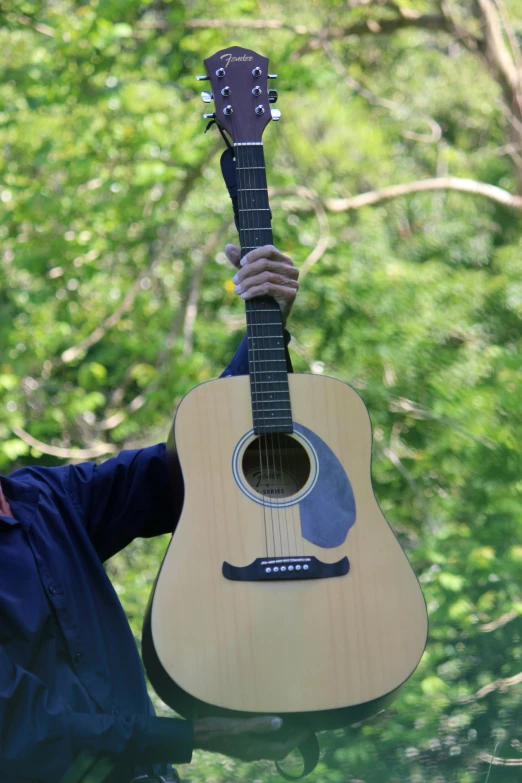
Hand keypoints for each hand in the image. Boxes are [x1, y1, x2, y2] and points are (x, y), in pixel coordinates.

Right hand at [193, 715, 309, 761]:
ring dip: (281, 738)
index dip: (296, 740)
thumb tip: (280, 722)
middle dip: (291, 740)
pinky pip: (261, 743)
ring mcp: (245, 750)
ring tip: (290, 724)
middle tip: (302, 727)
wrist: (195, 735)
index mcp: (254, 749)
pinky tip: (268, 724)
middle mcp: (252, 752)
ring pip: (269, 747)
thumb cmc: (216, 728)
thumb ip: (258, 724)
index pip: (282, 749)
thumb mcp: (238, 725)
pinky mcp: (240, 745)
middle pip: (278, 750)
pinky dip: (270, 735)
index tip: (307, 730)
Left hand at [225, 244, 298, 325]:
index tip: (240, 264)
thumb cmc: (262, 295)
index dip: (253, 255)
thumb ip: (240, 262)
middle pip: (265, 263)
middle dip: (246, 272)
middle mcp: (291, 270)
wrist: (270, 320)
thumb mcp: (249, 276)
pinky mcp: (290, 294)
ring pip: (265, 276)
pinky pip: (268, 288)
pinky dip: (253, 291)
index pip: (269, 250)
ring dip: (247, 283)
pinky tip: (244, 296)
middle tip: (234, 281)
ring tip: (237, 290)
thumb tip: (228, 246)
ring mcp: (293, 282)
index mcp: (284, 261)